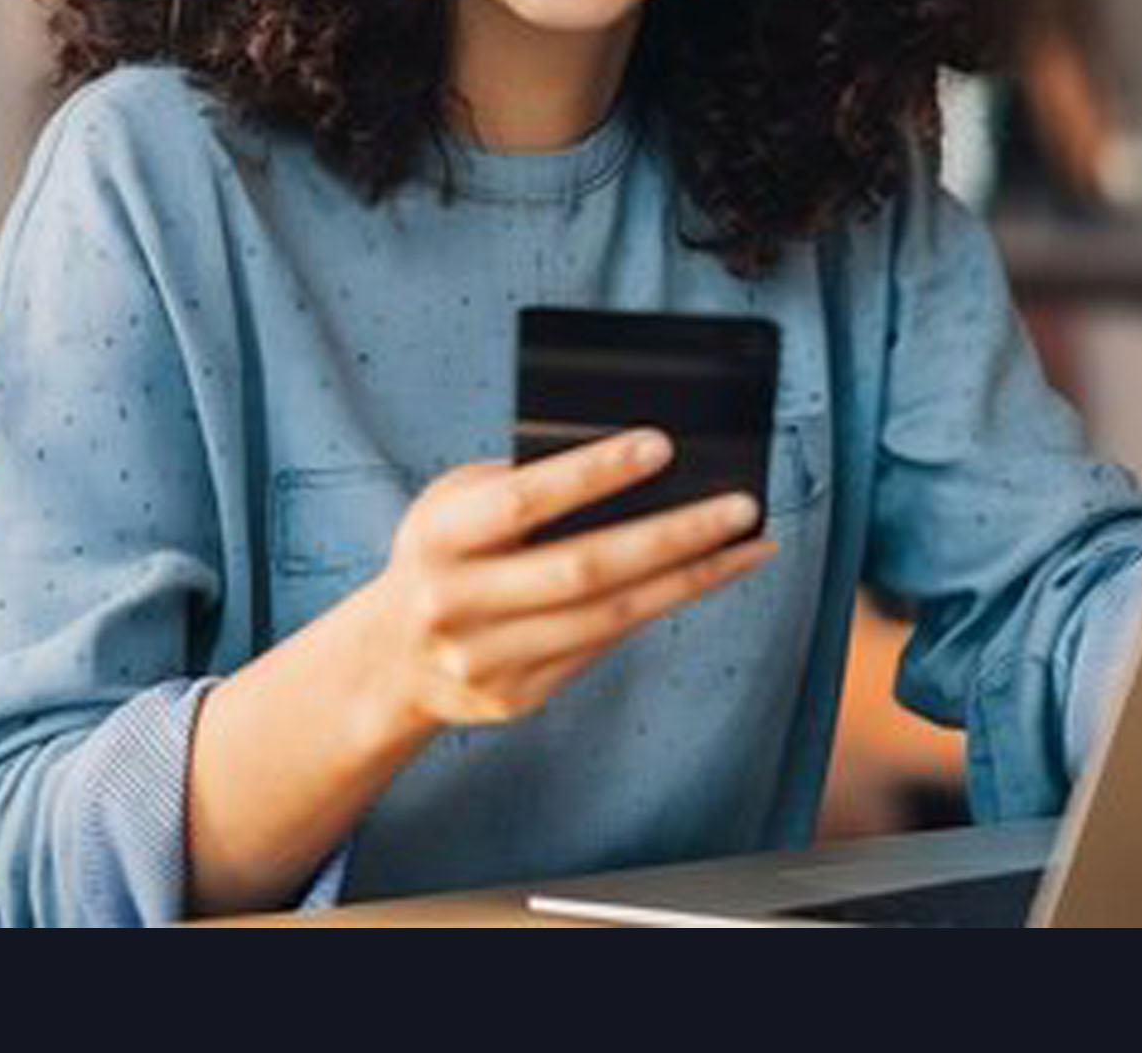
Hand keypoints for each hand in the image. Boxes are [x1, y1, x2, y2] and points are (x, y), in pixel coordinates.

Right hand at [358, 428, 776, 732]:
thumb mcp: (454, 503)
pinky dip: (660, 608)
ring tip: (750, 545)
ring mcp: (488, 660)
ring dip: (692, 579)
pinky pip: (604, 646)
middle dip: (673, 535)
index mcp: (440, 538)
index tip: (662, 445)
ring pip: (611, 617)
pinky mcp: (519, 696)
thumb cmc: (444, 554)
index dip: (593, 473)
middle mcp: (459, 604)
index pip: (523, 501)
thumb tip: (631, 468)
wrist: (390, 661)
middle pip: (585, 568)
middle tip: (741, 506)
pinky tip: (706, 579)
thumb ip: (521, 483)